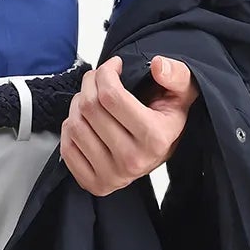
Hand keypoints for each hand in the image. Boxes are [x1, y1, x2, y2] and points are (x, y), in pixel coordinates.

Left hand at [58, 53, 198, 195]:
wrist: (161, 150)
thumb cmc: (166, 117)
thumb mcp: (182, 92)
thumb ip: (176, 74)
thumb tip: (158, 65)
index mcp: (155, 137)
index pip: (112, 96)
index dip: (106, 72)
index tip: (112, 66)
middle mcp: (133, 160)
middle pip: (90, 108)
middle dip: (90, 84)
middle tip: (98, 79)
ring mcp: (113, 175)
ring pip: (75, 125)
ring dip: (78, 104)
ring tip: (92, 100)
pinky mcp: (96, 184)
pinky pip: (67, 148)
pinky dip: (69, 128)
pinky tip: (85, 122)